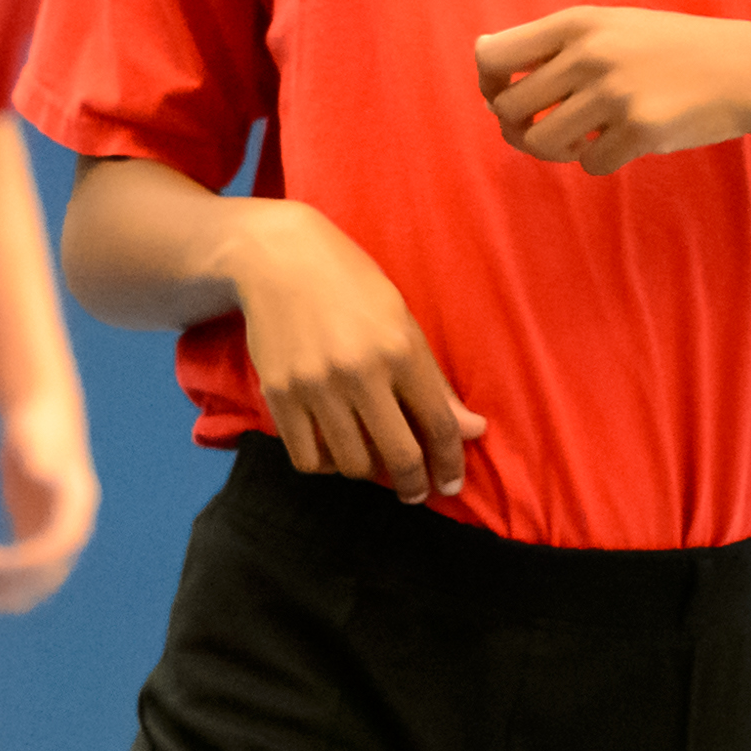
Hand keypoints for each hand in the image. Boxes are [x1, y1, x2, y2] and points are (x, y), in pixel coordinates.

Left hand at [0, 389, 98, 613]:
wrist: (39, 410)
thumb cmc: (37, 423)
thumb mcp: (37, 437)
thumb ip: (39, 456)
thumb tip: (41, 471)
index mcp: (78, 505)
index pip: (57, 546)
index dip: (25, 561)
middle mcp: (72, 522)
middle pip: (53, 569)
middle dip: (19, 584)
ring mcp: (54, 526)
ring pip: (41, 574)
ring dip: (14, 590)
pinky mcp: (36, 525)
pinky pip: (26, 562)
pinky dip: (7, 576)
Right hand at [224, 200, 485, 502]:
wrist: (278, 259)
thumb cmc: (351, 286)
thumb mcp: (402, 322)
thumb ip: (435, 382)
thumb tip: (473, 430)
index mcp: (399, 350)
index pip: (438, 426)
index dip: (451, 463)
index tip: (450, 483)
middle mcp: (359, 373)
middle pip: (398, 456)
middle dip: (414, 485)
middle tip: (416, 492)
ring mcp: (315, 387)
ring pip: (352, 464)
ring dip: (370, 472)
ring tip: (373, 460)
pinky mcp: (279, 395)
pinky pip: (308, 458)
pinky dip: (327, 465)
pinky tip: (335, 451)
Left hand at [475, 7, 750, 175]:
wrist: (743, 68)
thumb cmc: (668, 50)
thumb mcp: (610, 26)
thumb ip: (553, 42)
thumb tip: (483, 58)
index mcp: (577, 23)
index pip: (492, 57)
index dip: (490, 85)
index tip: (510, 96)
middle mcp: (590, 54)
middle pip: (508, 108)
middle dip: (518, 128)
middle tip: (546, 130)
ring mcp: (615, 93)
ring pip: (542, 142)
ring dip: (555, 150)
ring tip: (582, 140)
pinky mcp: (641, 130)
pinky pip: (591, 164)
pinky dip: (602, 161)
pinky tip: (625, 142)